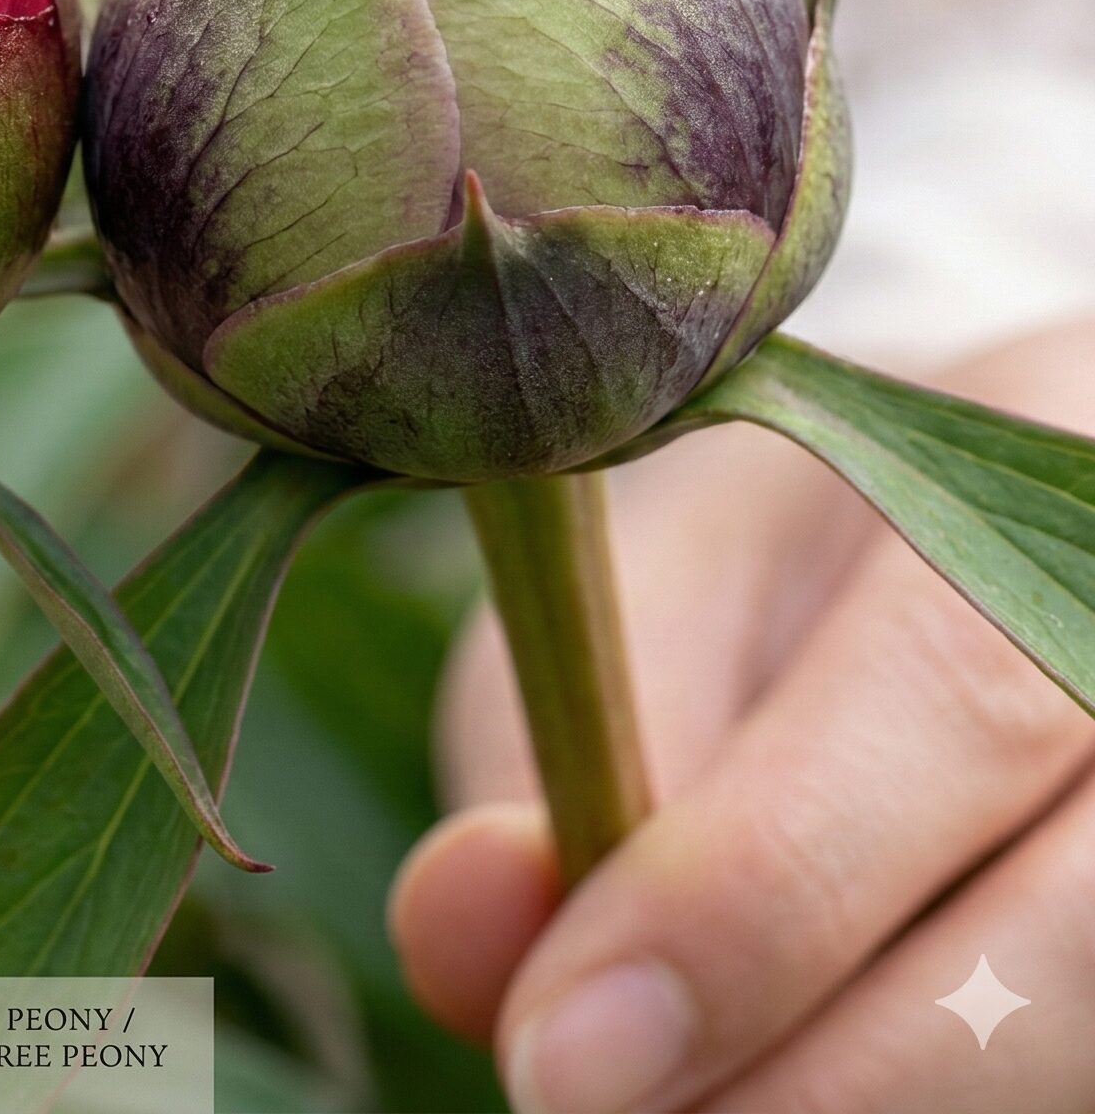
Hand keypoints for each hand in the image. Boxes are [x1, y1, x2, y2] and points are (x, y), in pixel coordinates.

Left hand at [390, 320, 1094, 1113]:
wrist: (952, 534)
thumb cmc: (776, 547)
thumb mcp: (636, 575)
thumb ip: (555, 741)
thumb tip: (472, 937)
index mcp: (1062, 455)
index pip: (951, 700)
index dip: (756, 900)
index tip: (558, 1058)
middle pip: (1074, 938)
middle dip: (824, 1084)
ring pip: (1086, 1044)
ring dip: (868, 1109)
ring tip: (678, 1098)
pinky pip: (1071, 1069)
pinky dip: (926, 1103)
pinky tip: (784, 1080)